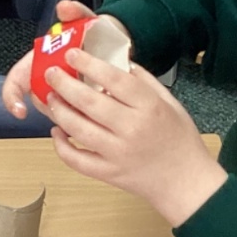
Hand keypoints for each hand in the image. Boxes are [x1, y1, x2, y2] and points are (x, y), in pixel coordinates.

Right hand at [1, 0, 102, 119]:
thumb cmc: (92, 34)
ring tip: (92, 94)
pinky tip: (101, 103)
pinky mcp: (82, 104)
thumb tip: (65, 7)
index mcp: (40, 62)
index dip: (12, 97)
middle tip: (73, 95)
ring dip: (72, 109)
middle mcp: (48, 81)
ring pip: (60, 112)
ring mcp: (64, 94)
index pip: (15, 82)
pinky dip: (88, 113)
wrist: (114, 42)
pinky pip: (80, 116)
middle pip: (40, 101)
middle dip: (53, 103)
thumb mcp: (84, 18)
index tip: (20, 110)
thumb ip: (74, 11)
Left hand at [42, 46, 227, 226]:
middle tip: (51, 73)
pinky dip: (61, 146)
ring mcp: (117, 153)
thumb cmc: (180, 139)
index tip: (73, 54)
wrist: (185, 182)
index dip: (90, 64)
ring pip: (78, 129)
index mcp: (149, 107)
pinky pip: (77, 160)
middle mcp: (131, 129)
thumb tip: (120, 61)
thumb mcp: (170, 103)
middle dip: (64, 84)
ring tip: (51, 98)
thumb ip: (144, 81)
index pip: (114, 79)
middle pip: (89, 102)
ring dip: (59, 111)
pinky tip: (56, 132)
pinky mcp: (108, 173)